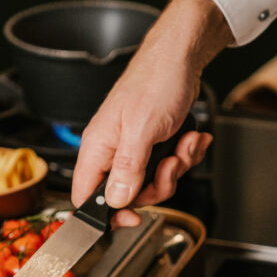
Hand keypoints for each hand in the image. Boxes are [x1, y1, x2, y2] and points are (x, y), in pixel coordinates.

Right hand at [71, 0, 230, 227]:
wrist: (182, 58)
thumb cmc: (157, 81)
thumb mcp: (142, 130)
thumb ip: (128, 169)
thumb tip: (117, 201)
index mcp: (98, 148)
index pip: (86, 196)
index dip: (107, 214)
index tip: (132, 218)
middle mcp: (112, 150)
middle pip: (127, 195)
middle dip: (157, 185)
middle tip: (169, 166)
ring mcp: (134, 148)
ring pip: (151, 182)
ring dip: (176, 168)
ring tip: (183, 144)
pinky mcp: (153, 144)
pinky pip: (168, 167)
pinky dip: (185, 156)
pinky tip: (191, 139)